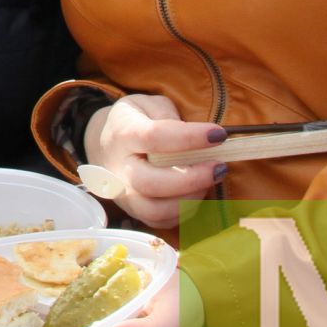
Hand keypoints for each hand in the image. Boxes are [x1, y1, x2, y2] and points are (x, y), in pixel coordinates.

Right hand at [87, 95, 224, 227]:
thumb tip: (197, 137)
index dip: (189, 138)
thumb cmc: (136, 121)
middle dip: (192, 178)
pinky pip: (161, 221)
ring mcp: (124, 194)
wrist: (107, 145)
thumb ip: (169, 115)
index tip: (218, 135)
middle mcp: (119, 168)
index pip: (154, 137)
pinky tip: (196, 192)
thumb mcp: (148, 104)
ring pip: (155, 210)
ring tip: (210, 181)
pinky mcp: (134, 211)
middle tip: (219, 166)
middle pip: (151, 183)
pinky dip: (184, 212)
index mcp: (122, 134)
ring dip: (190, 199)